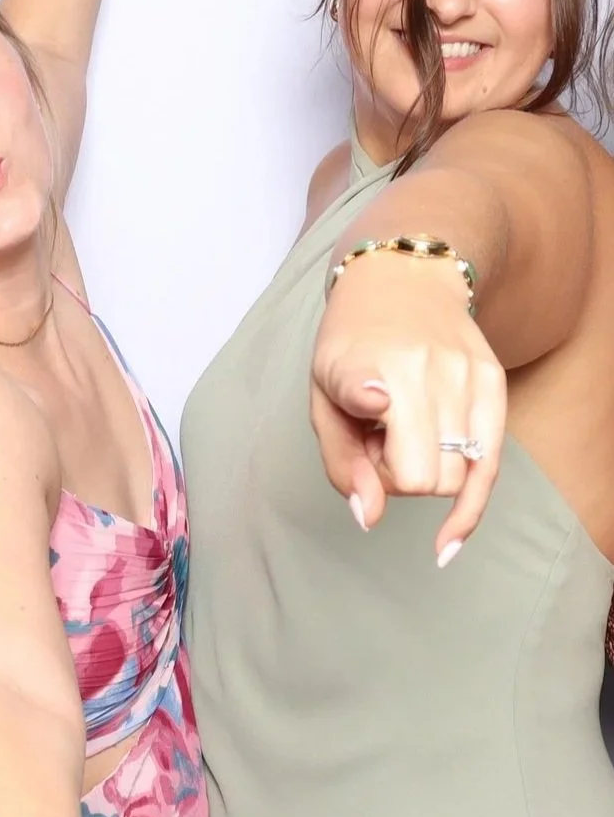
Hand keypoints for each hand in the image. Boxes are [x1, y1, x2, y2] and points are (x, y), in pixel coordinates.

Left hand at [310, 252, 506, 563]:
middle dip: (399, 479)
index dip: (374, 471)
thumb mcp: (321, 398)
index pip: (398, 470)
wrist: (401, 280)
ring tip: (404, 437)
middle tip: (377, 442)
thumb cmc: (350, 344)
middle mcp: (431, 375)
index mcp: (376, 374)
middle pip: (430, 482)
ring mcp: (470, 378)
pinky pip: (492, 465)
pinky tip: (450, 536)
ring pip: (459, 477)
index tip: (364, 443)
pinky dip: (469, 504)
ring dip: (427, 472)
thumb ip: (340, 463)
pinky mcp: (495, 382)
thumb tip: (369, 518)